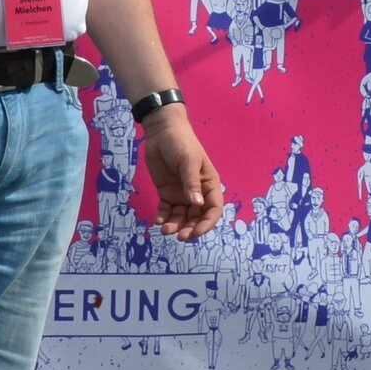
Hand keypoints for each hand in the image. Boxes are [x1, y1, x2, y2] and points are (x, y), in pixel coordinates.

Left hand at [138, 109, 225, 238]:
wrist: (161, 132)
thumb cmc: (181, 143)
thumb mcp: (188, 161)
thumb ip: (191, 183)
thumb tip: (196, 204)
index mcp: (209, 185)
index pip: (213, 209)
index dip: (207, 223)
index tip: (196, 232)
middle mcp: (197, 193)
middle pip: (196, 217)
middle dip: (189, 228)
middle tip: (179, 236)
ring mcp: (181, 194)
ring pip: (181, 217)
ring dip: (175, 225)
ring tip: (164, 229)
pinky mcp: (166, 193)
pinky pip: (166, 210)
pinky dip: (162, 216)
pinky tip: (157, 220)